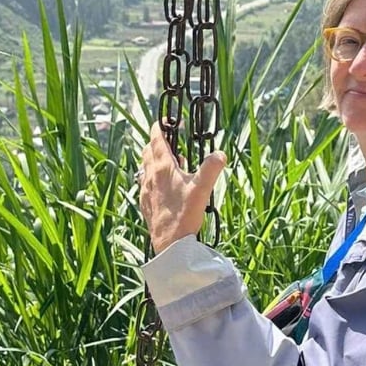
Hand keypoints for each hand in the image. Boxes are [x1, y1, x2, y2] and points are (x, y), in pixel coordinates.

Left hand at [138, 132, 226, 253]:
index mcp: (163, 167)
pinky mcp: (145, 203)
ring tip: (170, 164)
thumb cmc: (184, 215)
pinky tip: (163, 187)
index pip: (156, 138)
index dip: (161, 126)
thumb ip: (211, 168)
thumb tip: (220, 154)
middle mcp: (150, 176)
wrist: (170, 244)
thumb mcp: (202, 189)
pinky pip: (145, 184)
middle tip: (169, 141)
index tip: (168, 121)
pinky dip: (152, 178)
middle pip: (147, 150)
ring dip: (154, 160)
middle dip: (156, 142)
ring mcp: (145, 190)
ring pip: (145, 167)